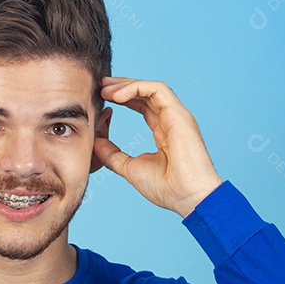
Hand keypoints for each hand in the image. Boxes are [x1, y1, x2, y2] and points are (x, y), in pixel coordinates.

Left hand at [93, 77, 223, 216]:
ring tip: (105, 90)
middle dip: (121, 87)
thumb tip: (95, 141)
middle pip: (145, 93)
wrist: (188, 197)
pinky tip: (118, 96)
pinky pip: (158, 90)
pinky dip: (137, 88)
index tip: (101, 99)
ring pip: (151, 88)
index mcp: (162, 131)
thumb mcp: (130, 168)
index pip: (142, 106)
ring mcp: (176, 115)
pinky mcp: (179, 114)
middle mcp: (170, 120)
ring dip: (126, 85)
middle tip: (99, 87)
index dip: (122, 98)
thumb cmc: (167, 188)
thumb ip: (112, 154)